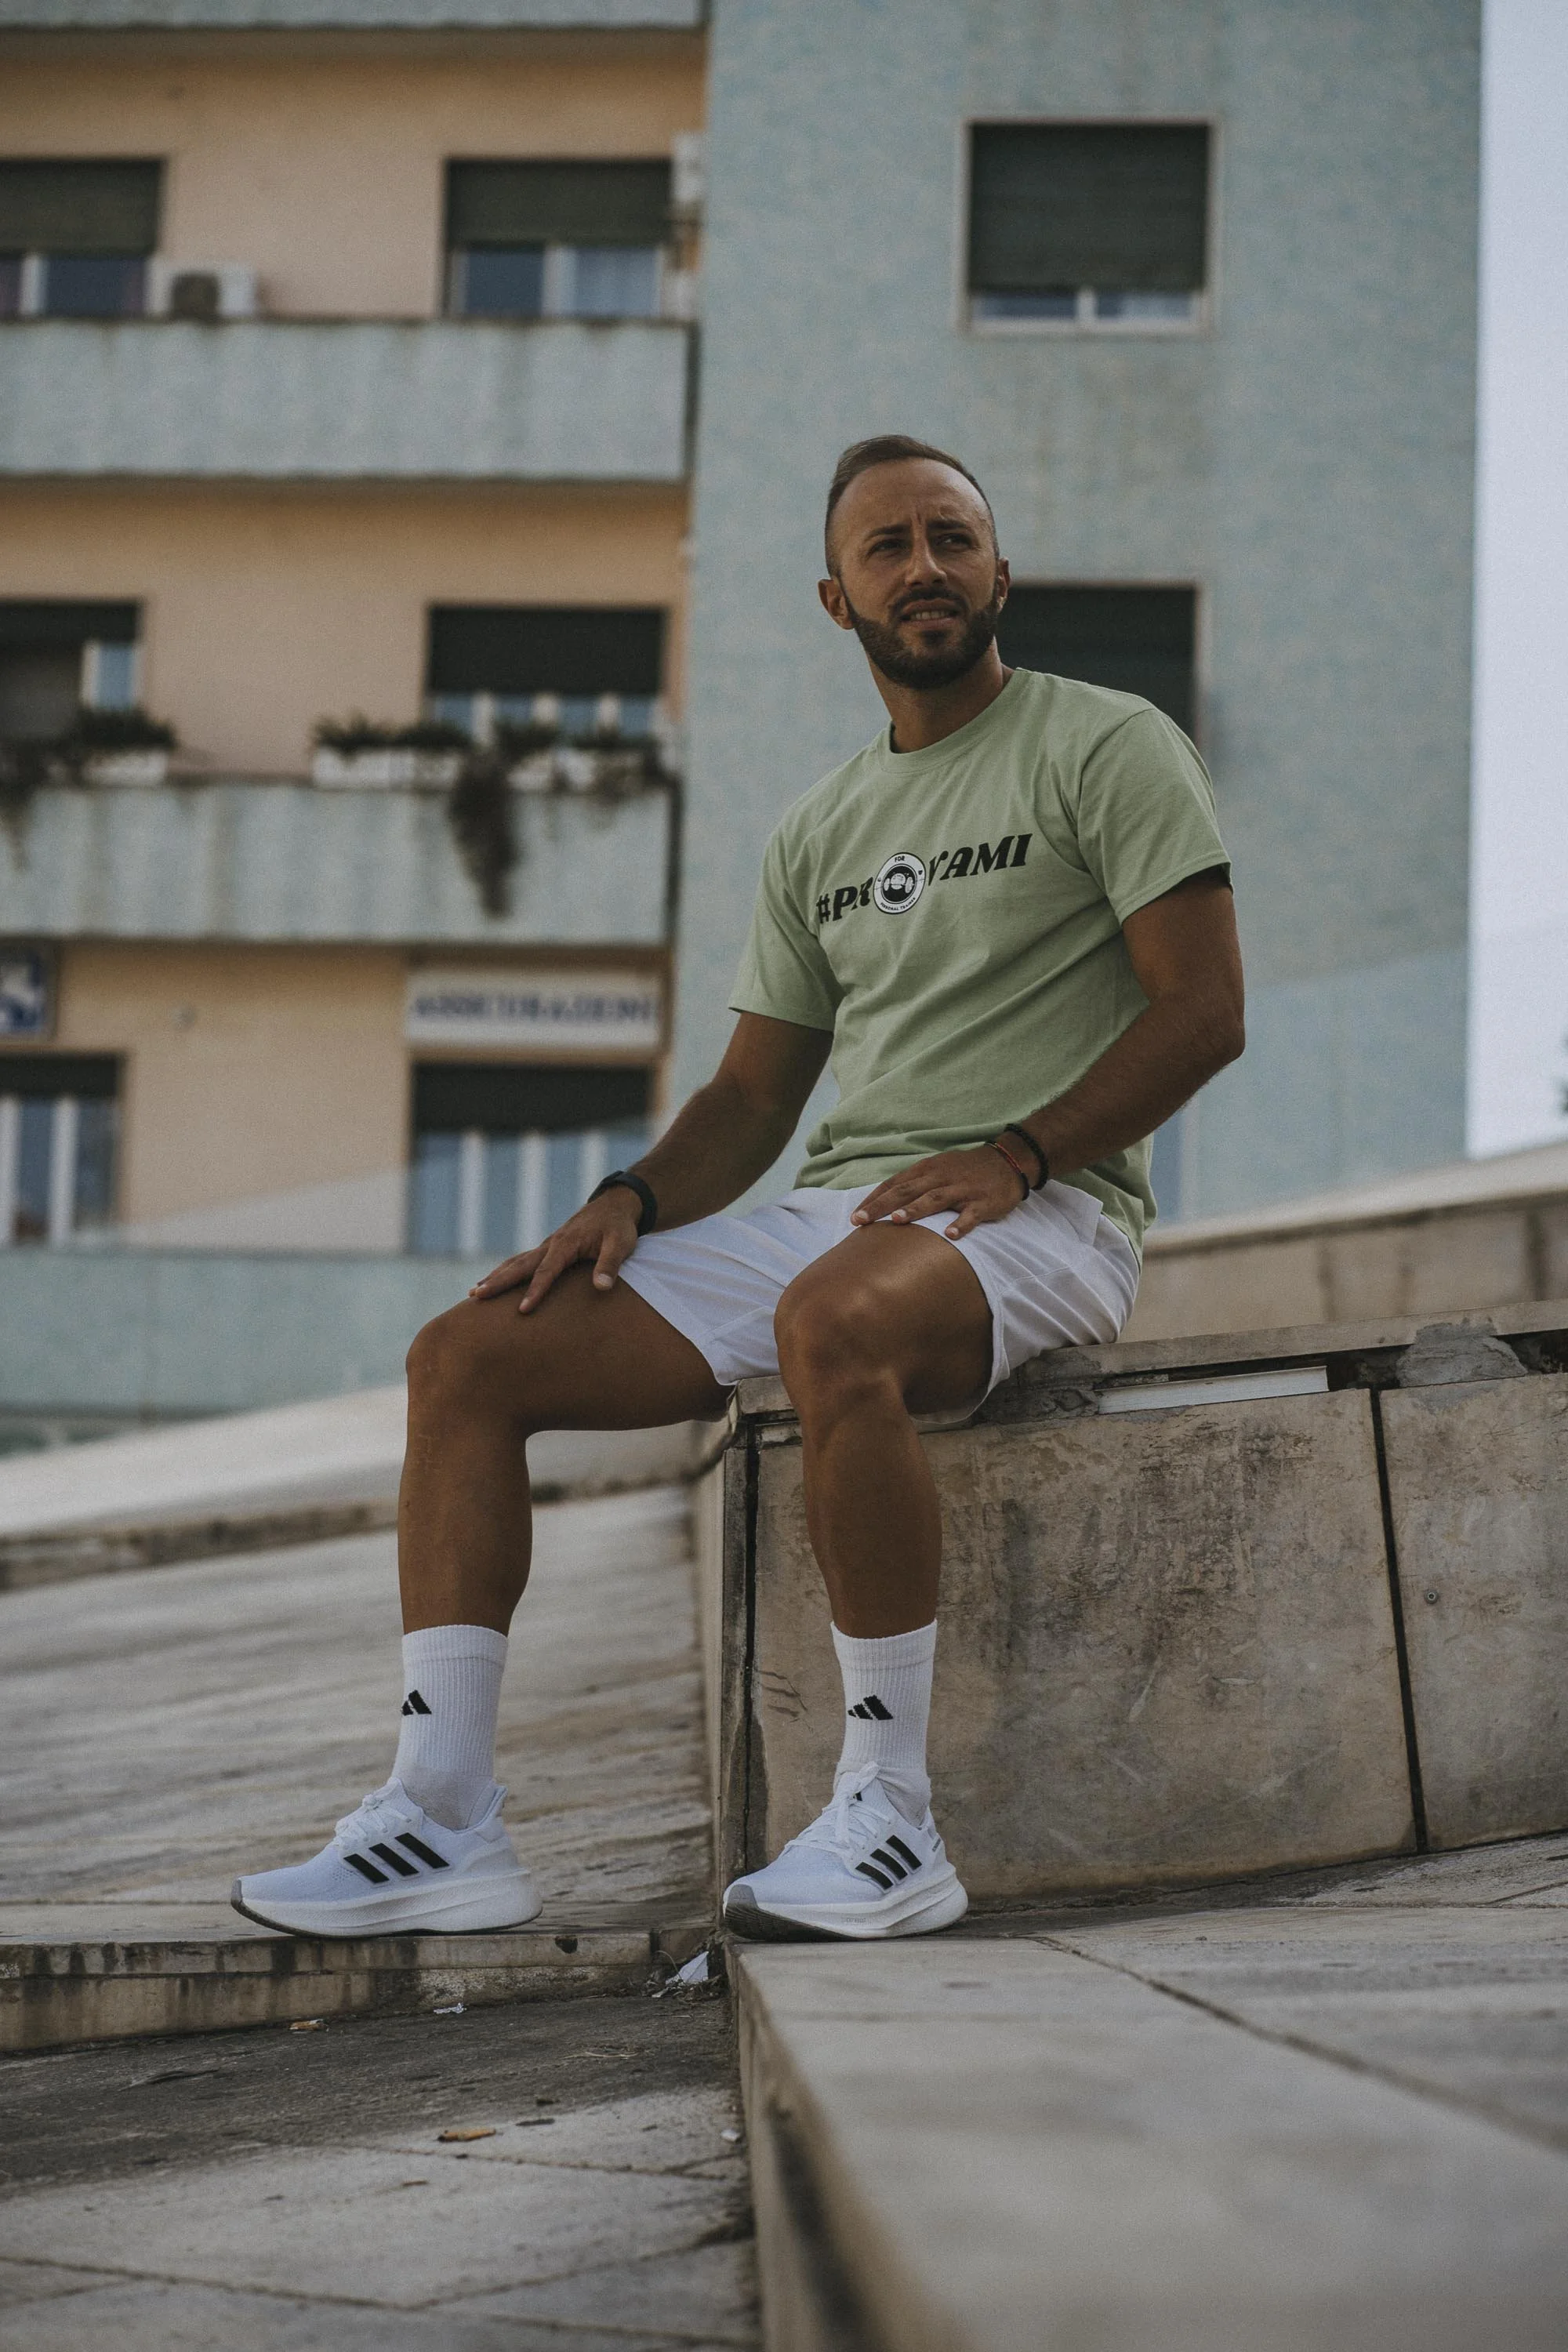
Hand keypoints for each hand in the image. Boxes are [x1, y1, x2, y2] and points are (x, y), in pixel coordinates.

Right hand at [467, 1189, 643, 1313]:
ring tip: (473, 1292)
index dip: (535, 1291)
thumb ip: (610, 1265)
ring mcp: (547, 1246)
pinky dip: (505, 1271)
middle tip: (476, 1296)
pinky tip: (493, 1281)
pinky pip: (522, 1261)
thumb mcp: (621, 1244)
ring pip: (516, 1262)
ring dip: (495, 1276)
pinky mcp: (548, 1248)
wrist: (615, 1205)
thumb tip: (602, 1287)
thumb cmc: (619, 1227)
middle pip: (520, 1265)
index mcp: (566, 1244)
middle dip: (497, 1281)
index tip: (522, 1310)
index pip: (547, 1271)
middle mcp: (551, 1244)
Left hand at [850, 1145, 1026, 1239]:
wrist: (1007, 1162)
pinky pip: (970, 1214)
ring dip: (914, 1210)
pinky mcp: (982, 1202)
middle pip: (907, 1191)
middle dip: (882, 1206)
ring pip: (934, 1199)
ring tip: (896, 1221)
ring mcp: (962, 1189)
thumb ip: (913, 1184)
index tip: (855, 1216)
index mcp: (926, 1170)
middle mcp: (940, 1177)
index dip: (874, 1200)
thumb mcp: (937, 1169)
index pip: (894, 1184)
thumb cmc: (965, 1170)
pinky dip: (960, 1224)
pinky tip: (950, 1236)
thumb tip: (884, 1202)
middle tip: (861, 1221)